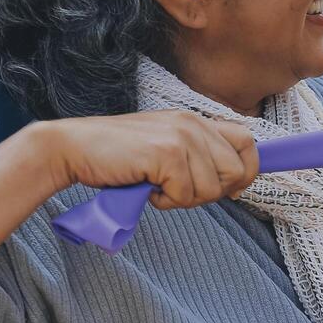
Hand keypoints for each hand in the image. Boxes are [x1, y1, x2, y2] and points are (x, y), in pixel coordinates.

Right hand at [39, 111, 261, 210]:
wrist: (75, 149)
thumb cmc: (120, 157)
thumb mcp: (167, 151)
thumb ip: (200, 159)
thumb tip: (236, 186)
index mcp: (196, 120)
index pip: (248, 142)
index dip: (246, 171)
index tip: (230, 190)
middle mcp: (192, 123)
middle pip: (237, 171)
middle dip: (212, 192)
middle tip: (179, 191)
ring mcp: (181, 136)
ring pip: (212, 189)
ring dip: (184, 199)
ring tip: (157, 186)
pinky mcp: (167, 153)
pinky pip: (186, 195)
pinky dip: (166, 201)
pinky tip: (146, 188)